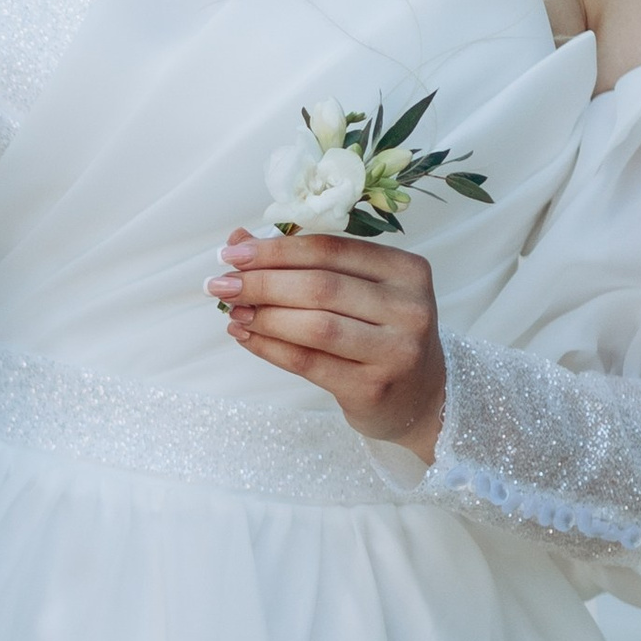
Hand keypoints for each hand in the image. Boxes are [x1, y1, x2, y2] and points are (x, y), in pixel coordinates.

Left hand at [206, 232, 447, 457]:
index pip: (330, 250)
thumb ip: (304, 263)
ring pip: (314, 325)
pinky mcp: (373, 387)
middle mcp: (409, 308)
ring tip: (232, 311)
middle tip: (220, 283)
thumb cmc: (382, 334)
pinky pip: (308, 362)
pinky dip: (269, 347)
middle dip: (261, 282)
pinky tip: (246, 337)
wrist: (420, 399)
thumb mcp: (358, 291)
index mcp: (407, 271)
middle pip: (319, 286)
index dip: (276, 249)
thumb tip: (238, 240)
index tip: (232, 253)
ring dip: (263, 315)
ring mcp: (395, 351)